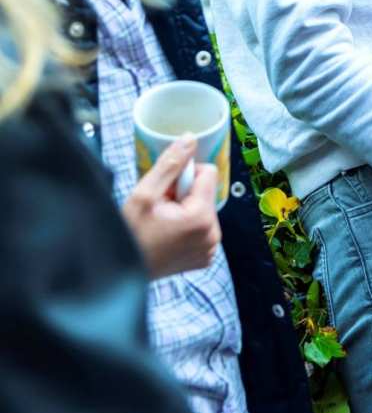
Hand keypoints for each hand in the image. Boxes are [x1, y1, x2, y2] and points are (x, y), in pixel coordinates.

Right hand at [122, 134, 220, 278]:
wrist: (117, 273)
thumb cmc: (128, 235)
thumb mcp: (144, 194)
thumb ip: (170, 165)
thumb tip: (190, 139)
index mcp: (202, 218)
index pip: (208, 173)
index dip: (185, 176)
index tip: (166, 190)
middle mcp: (213, 234)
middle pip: (206, 191)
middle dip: (183, 194)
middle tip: (159, 210)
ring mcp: (211, 248)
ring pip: (204, 207)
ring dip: (184, 209)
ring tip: (161, 223)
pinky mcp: (205, 257)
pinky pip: (203, 226)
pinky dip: (187, 225)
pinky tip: (167, 234)